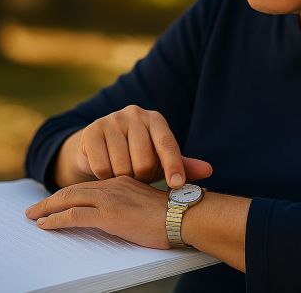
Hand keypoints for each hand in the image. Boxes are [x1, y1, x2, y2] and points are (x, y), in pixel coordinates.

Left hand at [25, 176, 170, 248]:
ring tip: (33, 217)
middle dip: (51, 200)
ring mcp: (110, 199)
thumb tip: (124, 216)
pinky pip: (74, 215)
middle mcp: (113, 185)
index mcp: (122, 181)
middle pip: (74, 190)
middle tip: (34, 209)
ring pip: (69, 200)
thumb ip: (133, 204)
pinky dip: (56, 220)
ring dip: (47, 209)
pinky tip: (46, 225)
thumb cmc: (174, 214)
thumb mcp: (149, 203)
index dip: (69, 194)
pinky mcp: (109, 215)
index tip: (56, 202)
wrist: (185, 215)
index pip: (89, 186)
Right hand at [60, 105, 211, 188]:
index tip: (177, 185)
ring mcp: (111, 120)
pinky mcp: (91, 131)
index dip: (174, 166)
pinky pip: (102, 168)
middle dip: (143, 178)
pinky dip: (106, 177)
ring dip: (123, 179)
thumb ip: (182, 165)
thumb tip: (208, 170)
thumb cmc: (137, 154)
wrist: (99, 146)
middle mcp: (134, 114)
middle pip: (144, 161)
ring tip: (123, 174)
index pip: (167, 144)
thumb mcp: (160, 159)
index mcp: (155, 119)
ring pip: (122, 167)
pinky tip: (107, 172)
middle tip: (139, 178)